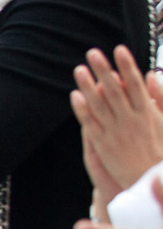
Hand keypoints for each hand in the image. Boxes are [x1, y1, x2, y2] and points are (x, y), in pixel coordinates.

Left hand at [71, 46, 162, 199]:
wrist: (149, 179)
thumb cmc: (161, 149)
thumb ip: (161, 96)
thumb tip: (153, 74)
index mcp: (148, 113)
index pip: (136, 84)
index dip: (126, 66)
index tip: (119, 49)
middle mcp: (130, 121)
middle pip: (114, 91)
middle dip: (103, 70)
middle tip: (92, 52)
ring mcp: (115, 132)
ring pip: (99, 105)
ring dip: (87, 86)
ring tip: (79, 69)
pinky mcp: (102, 145)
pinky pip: (91, 124)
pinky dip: (82, 110)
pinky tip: (75, 96)